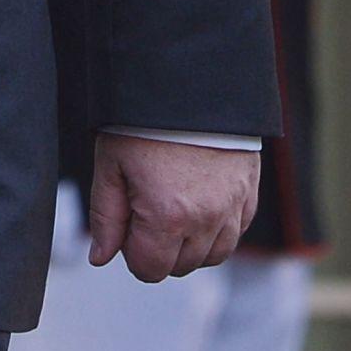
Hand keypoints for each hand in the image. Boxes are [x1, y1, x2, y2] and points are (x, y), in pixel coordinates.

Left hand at [89, 133, 259, 281]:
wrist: (186, 80)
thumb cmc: (143, 121)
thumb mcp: (110, 164)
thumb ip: (105, 216)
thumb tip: (101, 257)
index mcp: (167, 217)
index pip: (150, 270)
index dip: (132, 251)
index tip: (127, 223)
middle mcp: (205, 220)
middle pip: (181, 266)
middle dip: (159, 247)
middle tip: (146, 206)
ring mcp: (232, 208)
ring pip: (212, 255)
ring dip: (191, 243)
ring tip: (172, 204)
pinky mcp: (249, 193)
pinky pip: (235, 232)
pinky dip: (217, 228)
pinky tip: (198, 201)